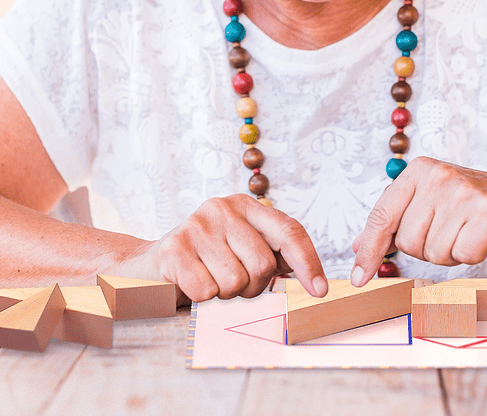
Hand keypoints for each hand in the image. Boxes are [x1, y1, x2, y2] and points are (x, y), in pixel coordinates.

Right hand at [138, 194, 327, 303]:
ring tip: (211, 280)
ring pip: (236, 282)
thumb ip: (274, 255)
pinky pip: (207, 291)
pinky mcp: (173, 248)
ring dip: (226, 295)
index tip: (320, 291)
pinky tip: (191, 283)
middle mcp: (223, 208)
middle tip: (233, 283)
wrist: (147, 267)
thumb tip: (315, 281)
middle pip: (264, 264)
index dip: (309, 262)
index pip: (290, 231)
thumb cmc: (205, 262)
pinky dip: (202, 298)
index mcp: (246, 206)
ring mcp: (197, 225)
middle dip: (253, 287)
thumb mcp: (241, 249)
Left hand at [350, 156, 486, 285]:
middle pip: (407, 241)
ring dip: (451, 253)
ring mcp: (464, 193)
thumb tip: (357, 246)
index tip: (358, 277)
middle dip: (426, 248)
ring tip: (467, 232)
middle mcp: (439, 176)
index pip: (381, 215)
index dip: (368, 249)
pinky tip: (484, 238)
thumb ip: (394, 220)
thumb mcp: (430, 203)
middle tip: (451, 231)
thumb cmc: (476, 207)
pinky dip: (472, 255)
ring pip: (433, 252)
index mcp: (419, 171)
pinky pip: (462, 255)